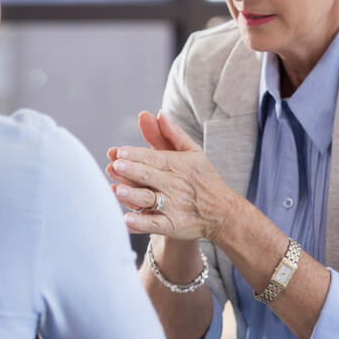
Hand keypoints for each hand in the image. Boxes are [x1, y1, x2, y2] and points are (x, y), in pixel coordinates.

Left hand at [108, 112, 233, 242]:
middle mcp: (174, 185)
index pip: (153, 158)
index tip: (118, 152)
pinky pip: (154, 225)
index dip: (135, 155)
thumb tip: (158, 113)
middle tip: (115, 165)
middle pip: (148, 176)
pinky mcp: (172, 225)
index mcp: (178, 165)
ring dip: (133, 196)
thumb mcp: (193, 153)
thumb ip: (173, 134)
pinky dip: (140, 224)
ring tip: (117, 190)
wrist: (223, 213)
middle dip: (131, 171)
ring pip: (149, 199)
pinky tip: (126, 221)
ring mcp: (172, 207)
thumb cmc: (203, 179)